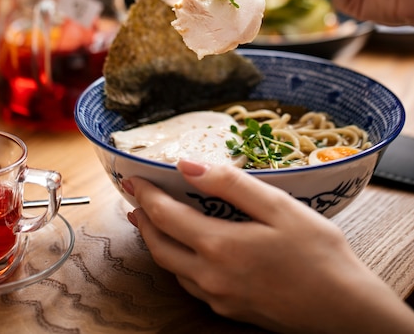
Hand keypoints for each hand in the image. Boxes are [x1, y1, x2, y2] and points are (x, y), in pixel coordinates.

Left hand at [126, 160, 413, 332]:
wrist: (345, 311)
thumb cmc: (318, 253)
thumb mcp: (279, 207)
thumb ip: (231, 184)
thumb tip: (189, 165)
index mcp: (220, 247)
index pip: (166, 216)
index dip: (145, 194)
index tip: (131, 177)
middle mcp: (211, 277)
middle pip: (160, 246)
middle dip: (142, 219)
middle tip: (132, 198)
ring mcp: (219, 298)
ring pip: (172, 268)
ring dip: (156, 241)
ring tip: (150, 220)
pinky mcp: (231, 310)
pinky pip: (190, 284)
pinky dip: (176, 262)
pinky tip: (185, 251)